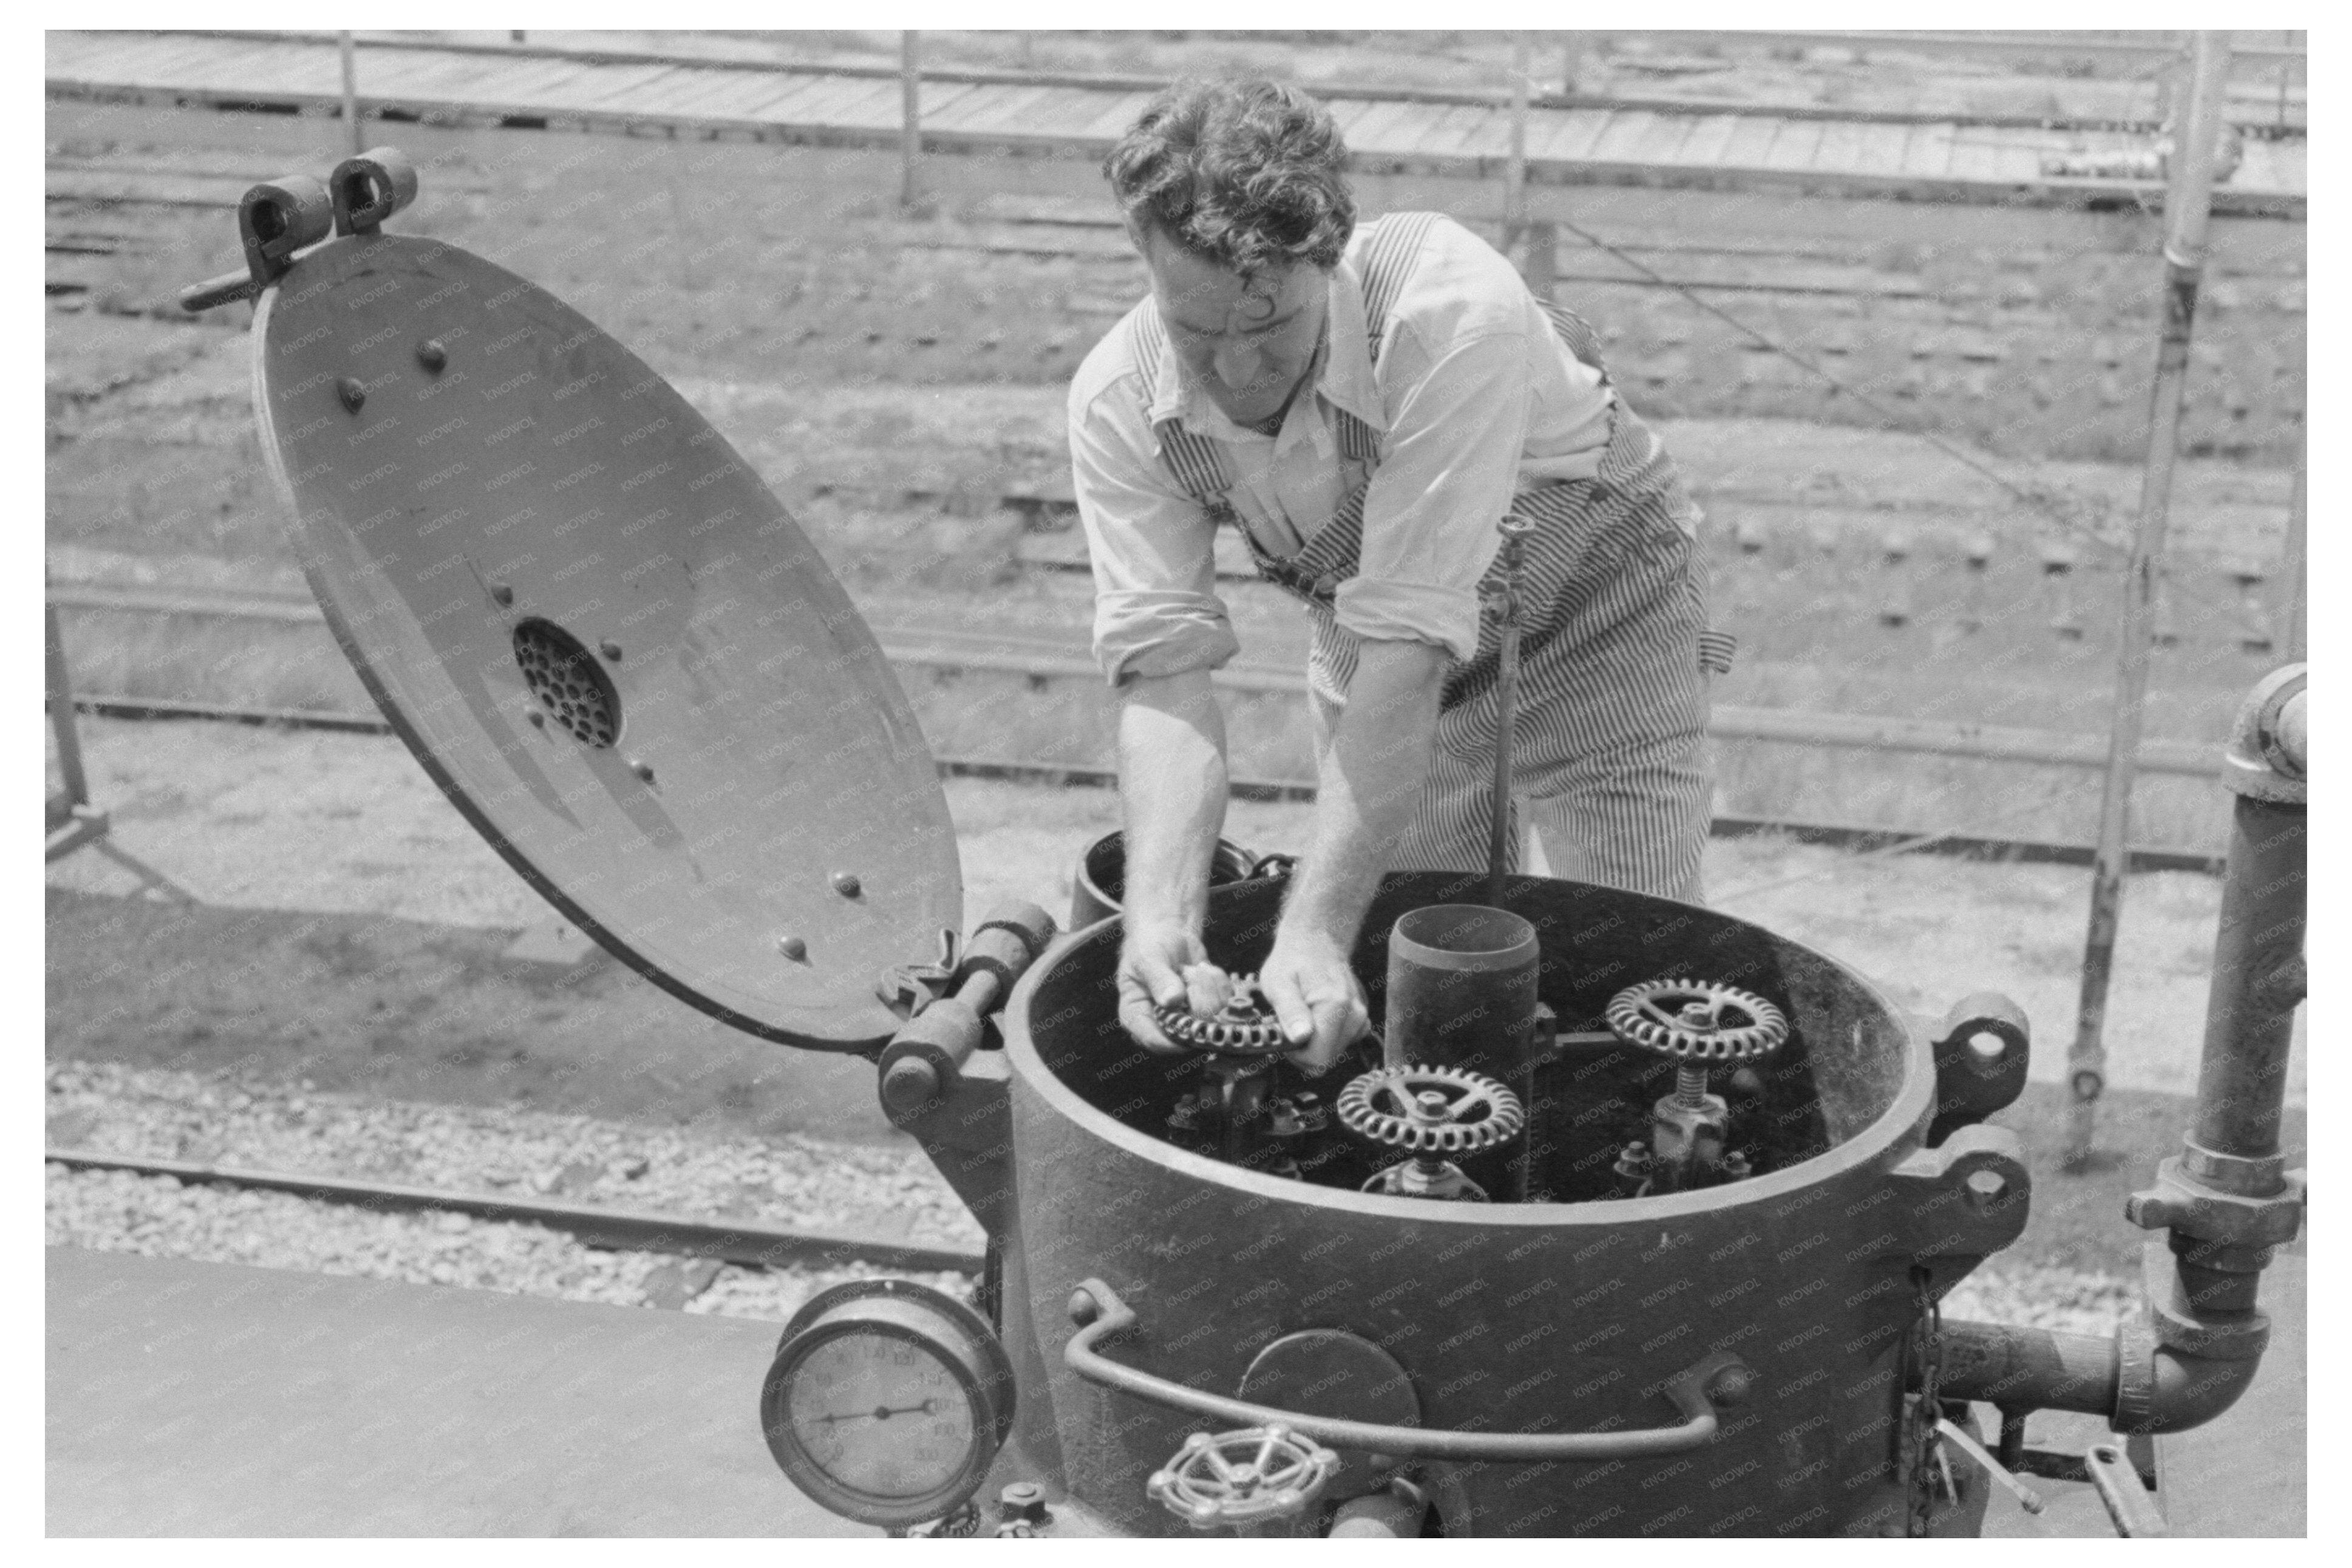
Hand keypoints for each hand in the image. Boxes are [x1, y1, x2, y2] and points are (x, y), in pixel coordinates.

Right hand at [1116, 922, 1207, 1052]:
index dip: (1175, 1037)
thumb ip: (1159, 978)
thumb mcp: (1148, 957)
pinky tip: (1206, 969)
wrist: (1168, 932)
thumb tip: (1173, 1001)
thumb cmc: (1149, 944)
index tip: (1192, 1022)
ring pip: (1210, 1019)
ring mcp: (1186, 1017)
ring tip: (1195, 968)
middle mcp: (1161, 1023)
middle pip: (1187, 1033)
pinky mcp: (1207, 1008)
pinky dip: (1219, 985)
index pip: (1154, 1040)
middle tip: (1190, 974)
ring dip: (1209, 989)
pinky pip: (1224, 1006)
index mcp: (1136, 1016)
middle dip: (1197, 1003)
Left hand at [1257, 929, 1369, 1076]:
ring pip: (1332, 1053)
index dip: (1295, 1054)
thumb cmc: (1292, 960)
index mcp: (1335, 1006)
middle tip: (1290, 1023)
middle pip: (1326, 1059)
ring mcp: (1361, 1018)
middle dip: (1304, 1049)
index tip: (1285, 1034)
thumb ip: (1290, 1011)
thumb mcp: (1279, 983)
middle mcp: (1355, 1015)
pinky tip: (1316, 1017)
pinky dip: (1325, 1037)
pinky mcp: (1360, 1020)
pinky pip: (1340, 1044)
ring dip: (1314, 1043)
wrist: (1315, 939)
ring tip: (1302, 1015)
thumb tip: (1301, 1037)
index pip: (1317, 1058)